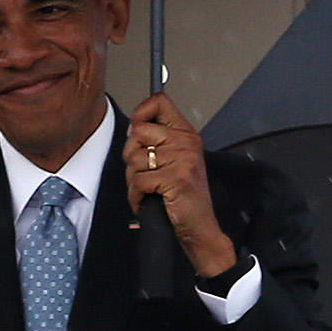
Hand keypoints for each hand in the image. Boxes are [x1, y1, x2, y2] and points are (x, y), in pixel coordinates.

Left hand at [124, 91, 239, 281]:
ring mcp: (182, 160)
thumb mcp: (176, 161)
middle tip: (144, 172)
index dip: (140, 113)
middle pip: (138, 131)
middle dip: (131, 156)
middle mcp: (186, 142)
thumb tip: (132, 126)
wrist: (201, 228)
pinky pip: (138, 181)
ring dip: (133, 180)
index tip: (137, 132)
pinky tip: (148, 200)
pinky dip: (136, 196)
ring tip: (149, 189)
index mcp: (186, 134)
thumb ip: (157, 141)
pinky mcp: (175, 179)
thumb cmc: (184, 198)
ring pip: (134, 158)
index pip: (159, 102)